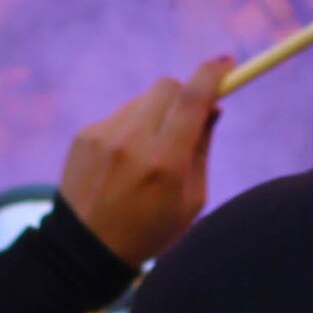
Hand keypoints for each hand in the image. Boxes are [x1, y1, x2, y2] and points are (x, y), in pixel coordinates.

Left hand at [60, 60, 226, 264]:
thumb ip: (202, 149)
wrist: (86, 248)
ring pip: (143, 100)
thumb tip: (211, 107)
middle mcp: (133, 141)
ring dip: (156, 115)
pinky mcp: (85, 135)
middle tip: (189, 116)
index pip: (193, 97)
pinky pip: (119, 116)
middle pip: (168, 86)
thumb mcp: (191, 200)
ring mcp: (105, 135)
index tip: (226, 63)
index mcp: (166, 161)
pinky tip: (124, 162)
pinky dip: (131, 129)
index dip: (213, 73)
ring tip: (149, 155)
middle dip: (184, 94)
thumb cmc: (149, 229)